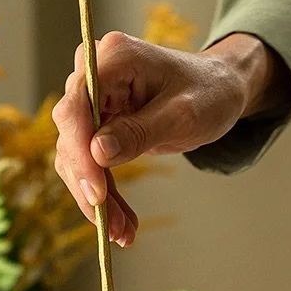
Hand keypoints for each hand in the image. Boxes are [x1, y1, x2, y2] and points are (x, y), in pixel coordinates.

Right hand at [52, 32, 289, 240]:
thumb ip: (139, 131)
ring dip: (97, 199)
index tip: (96, 193)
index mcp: (113, 58)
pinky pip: (90, 165)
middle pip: (71, 134)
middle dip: (90, 185)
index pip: (78, 105)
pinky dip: (105, 196)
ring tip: (122, 232)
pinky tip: (122, 223)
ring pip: (76, 157)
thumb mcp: (183, 114)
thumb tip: (97, 153)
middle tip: (111, 226)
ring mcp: (93, 101)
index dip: (80, 151)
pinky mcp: (98, 125)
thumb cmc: (208, 92)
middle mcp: (93, 75)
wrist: (219, 90)